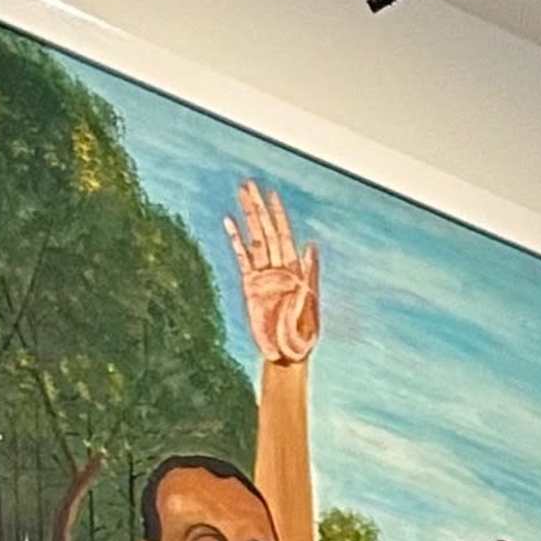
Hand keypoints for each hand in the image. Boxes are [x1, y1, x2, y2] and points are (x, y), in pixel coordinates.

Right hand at [227, 180, 320, 365]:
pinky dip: (236, 240)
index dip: (278, 215)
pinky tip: (230, 222)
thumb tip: (311, 246)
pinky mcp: (250, 286)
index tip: (271, 194)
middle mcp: (278, 268)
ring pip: (254, 239)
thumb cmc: (302, 336)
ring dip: (248, 217)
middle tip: (249, 184)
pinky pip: (242, 258)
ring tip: (241, 195)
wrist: (286, 355)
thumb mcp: (309, 305)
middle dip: (259, 208)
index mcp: (295, 271)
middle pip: (267, 232)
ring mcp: (263, 276)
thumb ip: (309, 275)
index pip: (284, 236)